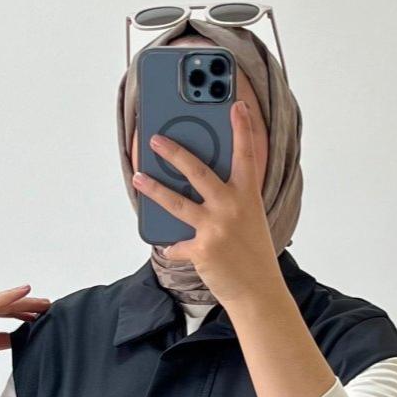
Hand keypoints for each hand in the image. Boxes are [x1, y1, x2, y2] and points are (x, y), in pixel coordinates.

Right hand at [0, 285, 49, 383]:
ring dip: (25, 302)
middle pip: (2, 302)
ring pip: (3, 302)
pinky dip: (12, 295)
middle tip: (46, 307)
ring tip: (44, 305)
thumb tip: (14, 338)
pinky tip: (27, 291)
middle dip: (25, 305)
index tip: (34, 314)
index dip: (17, 310)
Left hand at [131, 101, 281, 308]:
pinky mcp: (201, 249)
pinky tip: (170, 247)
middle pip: (197, 171)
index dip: (242, 128)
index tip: (236, 105)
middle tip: (156, 140)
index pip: (246, 155)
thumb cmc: (253, 254)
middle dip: (174, 152)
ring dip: (154, 189)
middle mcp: (231, 208)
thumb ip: (232, 199)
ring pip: (176, 203)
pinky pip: (176, 244)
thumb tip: (202, 185)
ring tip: (139, 179)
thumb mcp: (250, 219)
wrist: (258, 291)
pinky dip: (172, 247)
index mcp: (248, 197)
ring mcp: (215, 228)